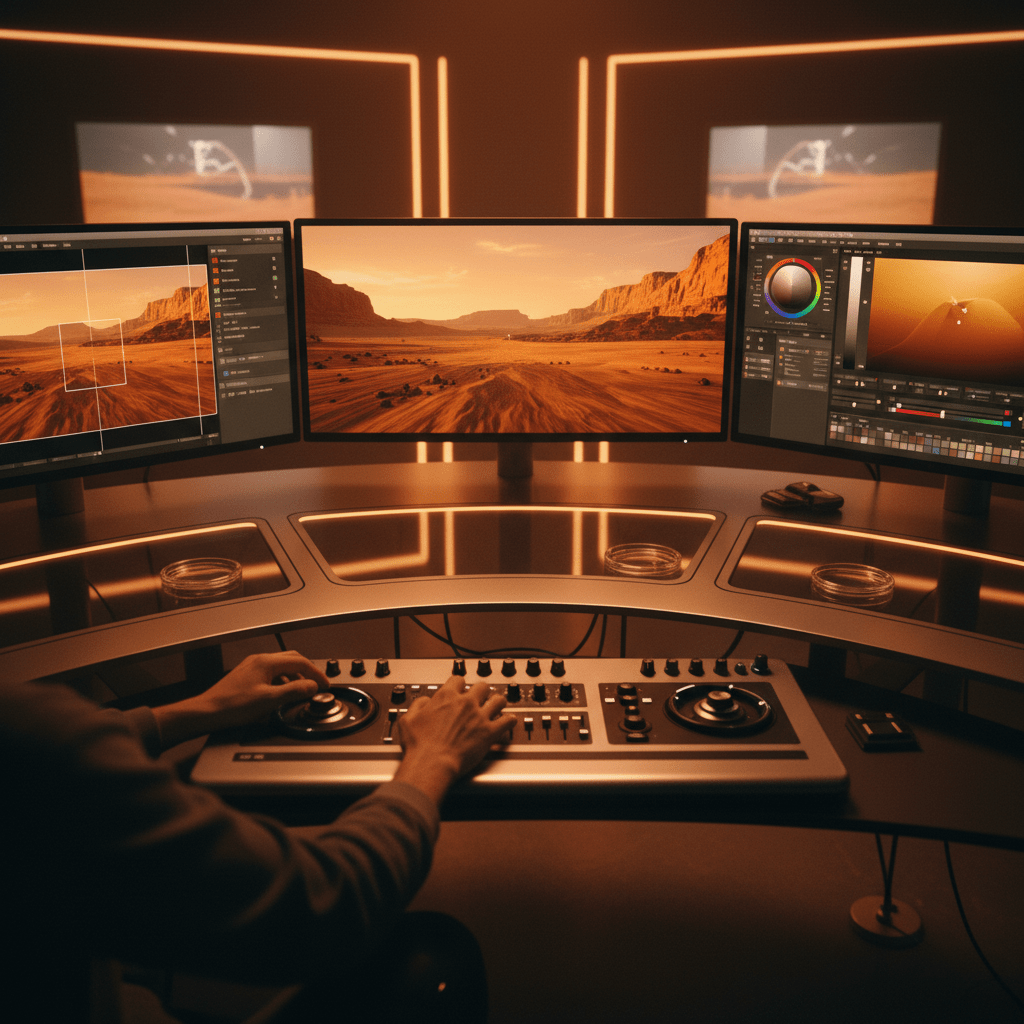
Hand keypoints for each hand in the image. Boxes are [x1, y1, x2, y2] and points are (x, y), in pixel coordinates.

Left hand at [152, 652, 329, 747]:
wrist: (207, 712)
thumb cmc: (232, 706)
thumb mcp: (269, 701)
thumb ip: (294, 691)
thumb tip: (311, 687)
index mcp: (266, 662)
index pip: (300, 662)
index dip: (316, 673)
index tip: (325, 685)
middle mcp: (259, 661)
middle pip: (292, 660)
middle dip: (308, 671)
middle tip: (318, 684)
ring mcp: (251, 667)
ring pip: (282, 666)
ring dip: (295, 677)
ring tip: (302, 691)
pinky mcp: (246, 676)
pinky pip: (271, 673)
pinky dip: (283, 681)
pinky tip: (282, 694)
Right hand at [394, 676, 512, 803]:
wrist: (431, 763)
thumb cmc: (419, 745)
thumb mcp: (408, 719)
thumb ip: (418, 704)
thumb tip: (424, 701)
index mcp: (446, 697)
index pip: (458, 679)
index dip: (459, 684)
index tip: (460, 689)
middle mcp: (466, 703)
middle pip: (482, 686)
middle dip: (481, 691)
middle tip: (480, 697)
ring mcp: (480, 716)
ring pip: (499, 700)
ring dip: (498, 702)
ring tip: (497, 706)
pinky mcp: (490, 732)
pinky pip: (508, 721)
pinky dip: (510, 721)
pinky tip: (509, 722)